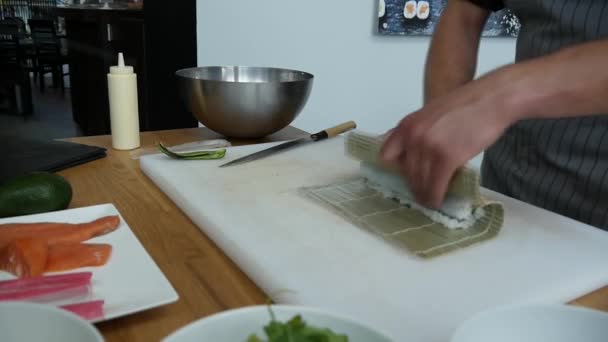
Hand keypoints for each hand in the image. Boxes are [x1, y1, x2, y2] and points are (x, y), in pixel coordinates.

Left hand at [380, 74, 516, 207]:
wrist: (492, 99)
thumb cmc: (467, 106)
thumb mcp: (431, 114)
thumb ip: (416, 132)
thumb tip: (407, 154)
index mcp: (407, 124)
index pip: (386, 155)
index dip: (395, 168)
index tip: (403, 176)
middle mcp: (412, 136)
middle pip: (405, 172)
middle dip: (413, 185)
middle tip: (420, 193)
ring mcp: (428, 147)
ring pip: (419, 182)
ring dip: (424, 195)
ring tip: (429, 201)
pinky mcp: (446, 158)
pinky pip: (435, 187)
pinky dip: (435, 198)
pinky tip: (438, 201)